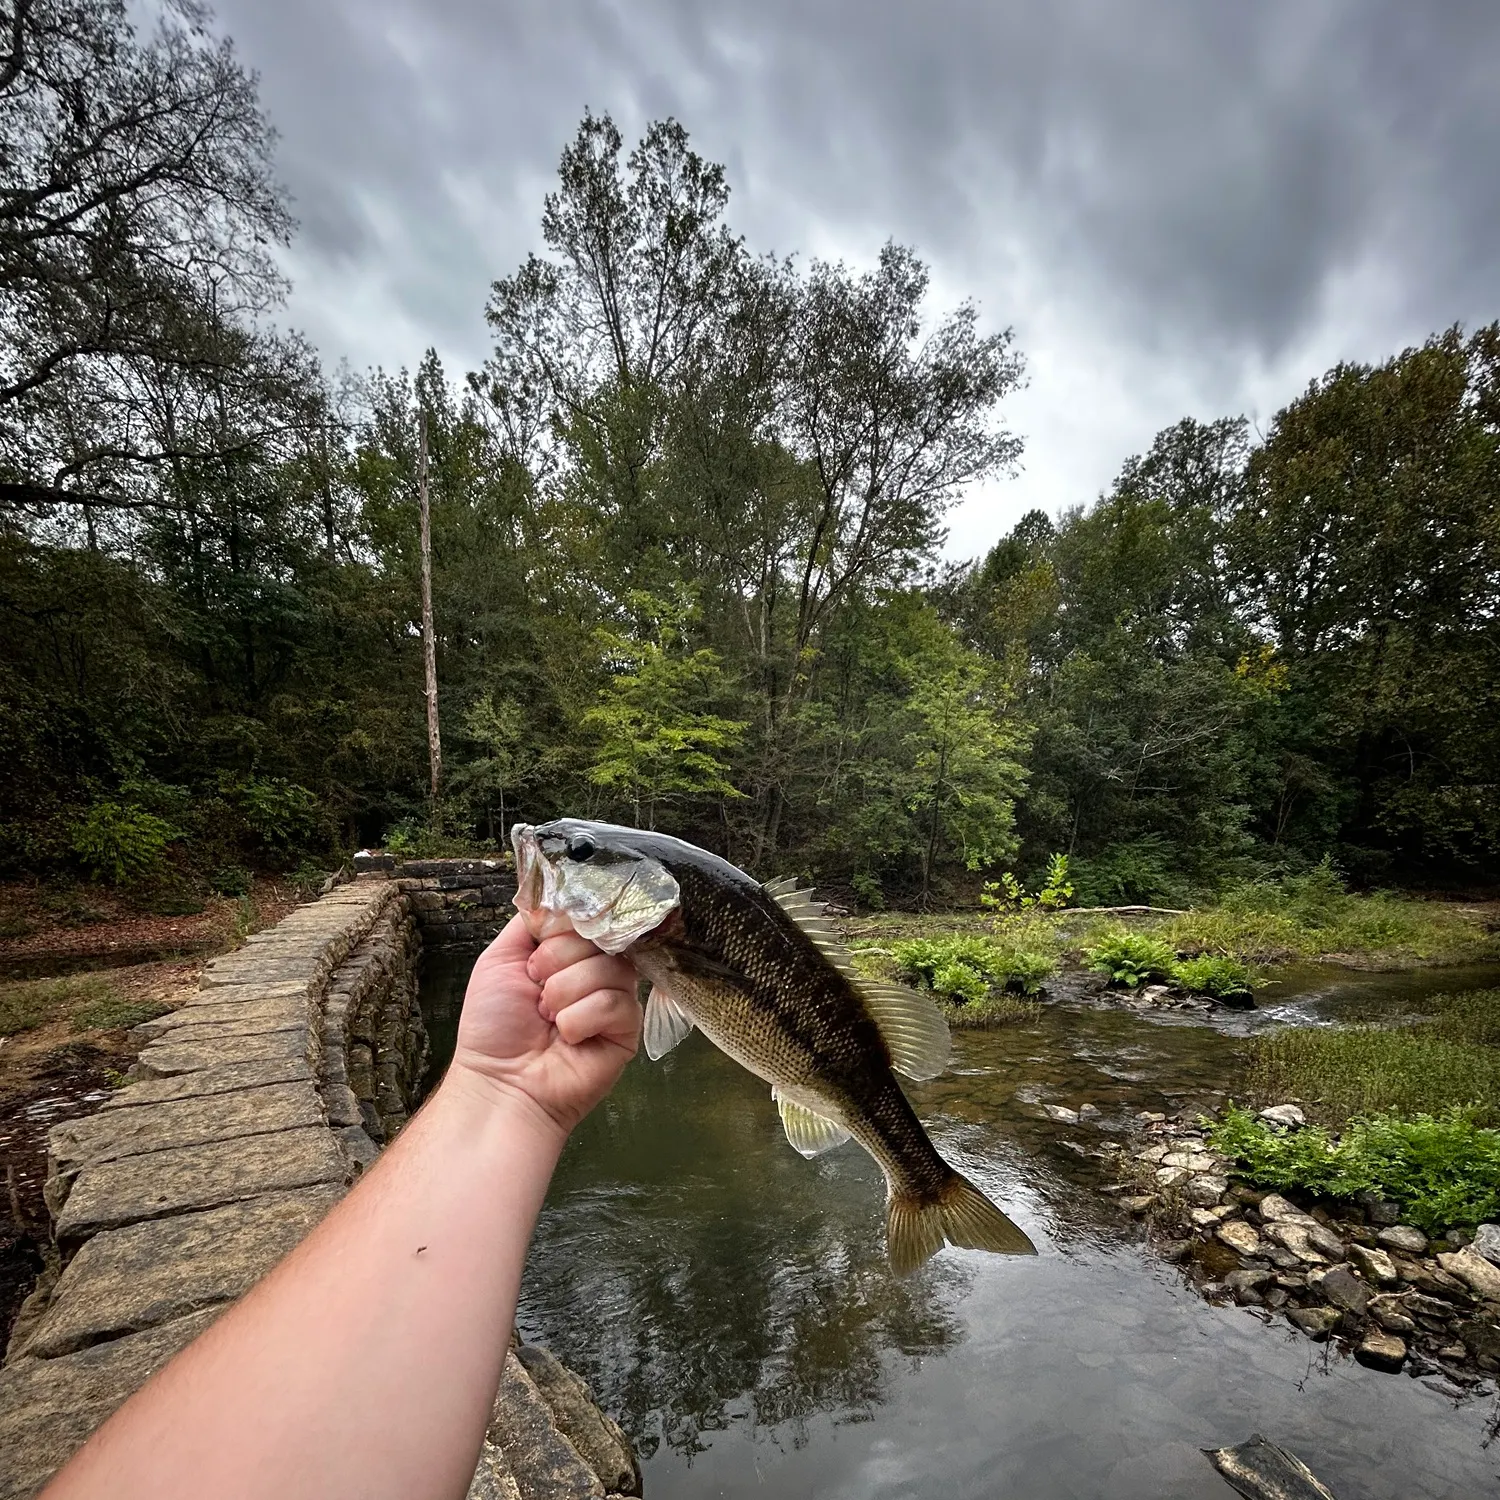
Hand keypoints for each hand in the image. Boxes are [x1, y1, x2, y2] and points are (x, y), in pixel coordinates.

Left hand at [446, 913, 640, 1135]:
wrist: (499, 1081)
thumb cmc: (494, 1025)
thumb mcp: (500, 958)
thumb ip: (532, 921)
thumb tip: (561, 895)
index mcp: (569, 950)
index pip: (585, 913)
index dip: (563, 927)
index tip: (536, 951)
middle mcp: (596, 968)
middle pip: (598, 935)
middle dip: (556, 962)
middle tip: (535, 991)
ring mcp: (615, 997)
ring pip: (608, 967)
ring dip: (564, 994)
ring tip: (547, 1018)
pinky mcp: (628, 1029)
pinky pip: (615, 1003)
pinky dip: (580, 1019)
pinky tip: (567, 1037)